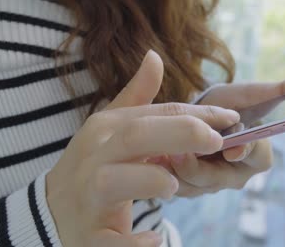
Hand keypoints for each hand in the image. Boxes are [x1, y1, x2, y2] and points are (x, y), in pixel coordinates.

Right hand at [45, 51, 238, 246]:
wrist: (53, 210)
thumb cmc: (94, 164)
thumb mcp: (112, 125)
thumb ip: (137, 95)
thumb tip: (155, 56)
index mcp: (106, 128)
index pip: (156, 113)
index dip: (196, 114)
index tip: (231, 117)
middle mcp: (95, 156)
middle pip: (137, 135)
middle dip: (180, 134)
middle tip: (218, 140)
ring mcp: (88, 194)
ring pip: (116, 180)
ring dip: (151, 179)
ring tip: (174, 185)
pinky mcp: (89, 233)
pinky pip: (111, 239)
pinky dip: (133, 241)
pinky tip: (153, 240)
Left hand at [148, 79, 284, 196]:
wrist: (194, 117)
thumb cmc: (224, 105)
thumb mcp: (247, 94)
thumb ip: (277, 90)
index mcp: (256, 153)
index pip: (259, 157)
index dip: (248, 152)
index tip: (231, 147)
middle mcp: (235, 174)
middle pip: (221, 179)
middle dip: (200, 166)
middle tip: (180, 152)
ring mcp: (212, 183)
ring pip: (195, 187)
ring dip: (178, 172)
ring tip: (161, 154)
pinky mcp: (189, 187)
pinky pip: (177, 188)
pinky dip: (165, 175)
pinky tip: (154, 160)